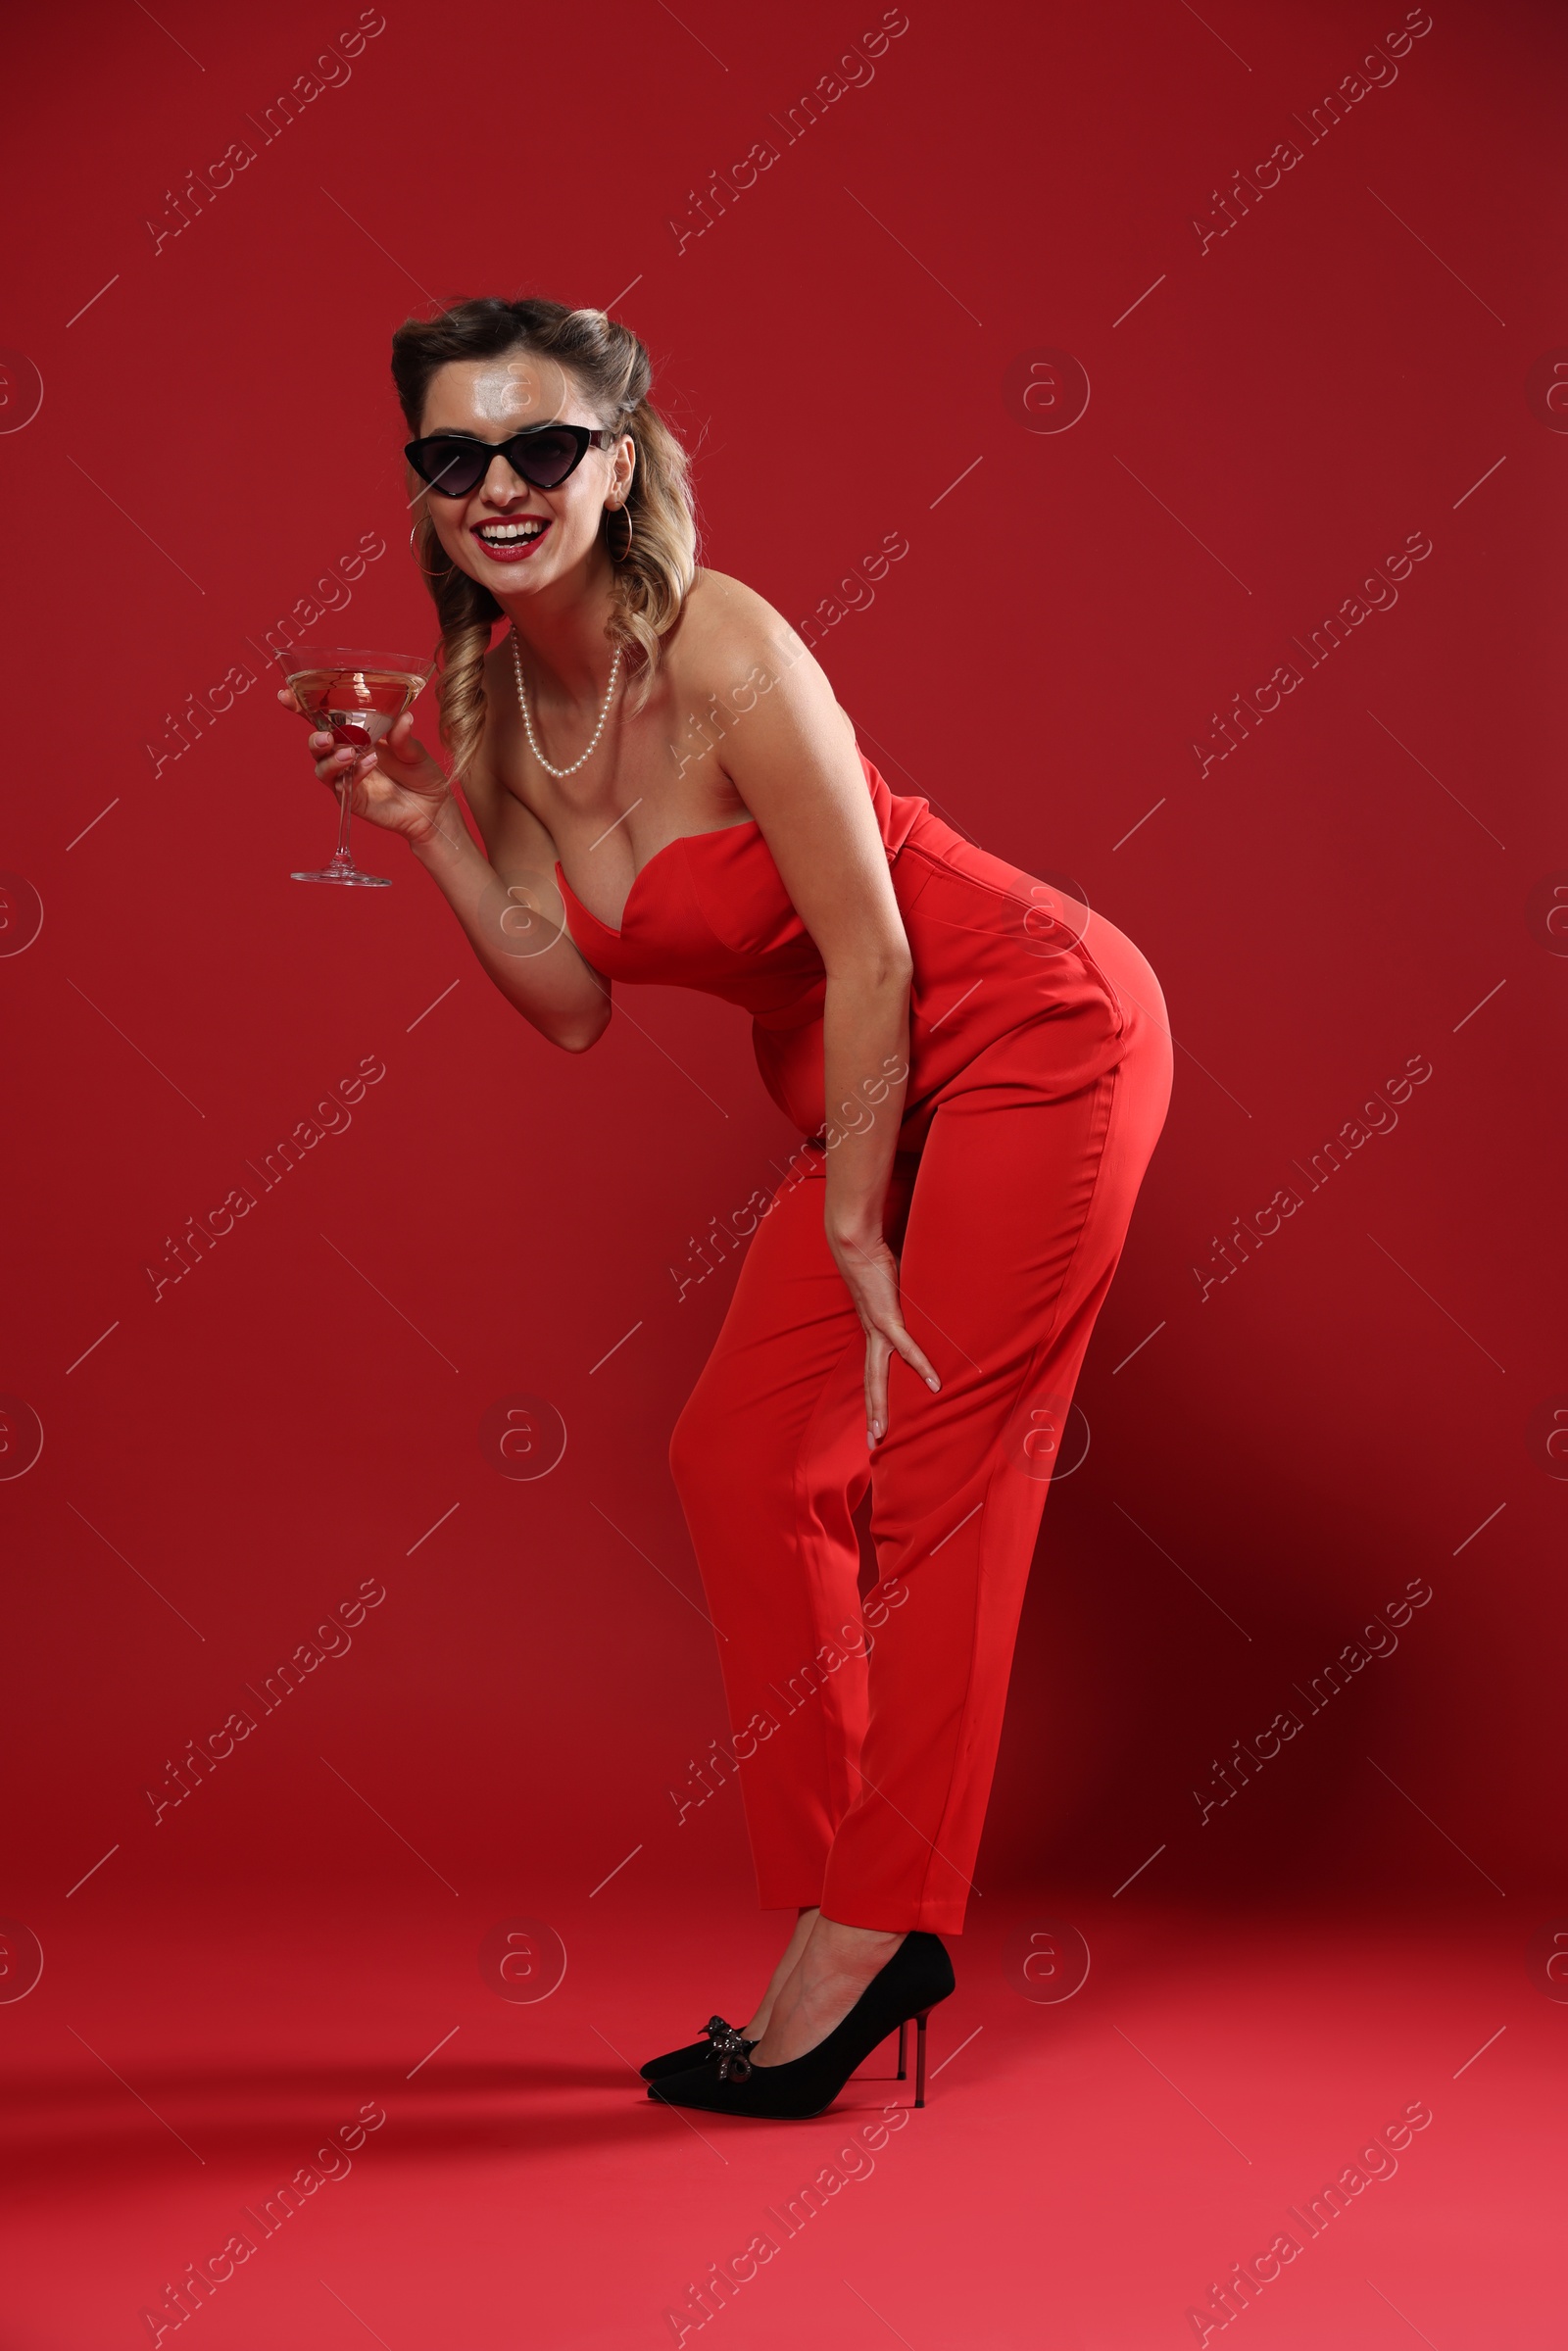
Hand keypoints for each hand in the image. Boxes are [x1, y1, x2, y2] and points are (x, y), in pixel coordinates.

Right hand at [278, 691, 454, 847]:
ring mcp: (347, 776)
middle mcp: (346, 753)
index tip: (286, 695)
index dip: (302, 707)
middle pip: (316, 743)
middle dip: (314, 737)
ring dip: (330, 757)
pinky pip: (340, 785)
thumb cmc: (422, 775)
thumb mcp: (416, 750)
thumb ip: (404, 736)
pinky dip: (352, 772)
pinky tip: (369, 764)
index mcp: (356, 734)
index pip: (324, 718)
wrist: (433, 808)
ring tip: (349, 752)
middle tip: (326, 736)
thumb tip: (404, 718)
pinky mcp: (352, 797)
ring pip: (321, 767)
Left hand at [826, 1225, 940, 1447]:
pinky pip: (907, 1347)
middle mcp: (871, 1335)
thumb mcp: (892, 1290)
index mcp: (872, 1331)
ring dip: (881, 1405)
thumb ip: (902, 1302)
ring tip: (883, 1431)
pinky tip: (934, 1383)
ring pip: (879, 1375)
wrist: (855, 1243)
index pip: (873, 1371)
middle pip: (872, 1382)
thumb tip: (914, 1303)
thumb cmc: (875, 1261)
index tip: (876, 1419)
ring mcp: (877, 1328)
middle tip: (873, 1443)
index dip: (875, 1396)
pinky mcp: (888, 1316)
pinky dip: (920, 1366)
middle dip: (873, 1413)